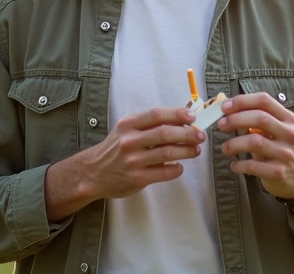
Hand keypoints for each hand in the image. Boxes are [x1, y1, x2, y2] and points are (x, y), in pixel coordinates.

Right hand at [82, 106, 205, 199]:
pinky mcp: (137, 178)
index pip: (156, 114)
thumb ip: (149, 125)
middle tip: (200, 136)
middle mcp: (130, 140)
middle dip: (188, 133)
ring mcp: (133, 160)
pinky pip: (164, 172)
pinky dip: (177, 169)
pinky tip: (180, 166)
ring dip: (187, 151)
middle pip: (165, 133)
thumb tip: (182, 120)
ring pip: (168, 152)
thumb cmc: (116, 148)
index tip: (193, 117)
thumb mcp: (126, 130)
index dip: (177, 114)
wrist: (94, 172)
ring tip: (195, 150)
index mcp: (128, 124)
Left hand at [217, 92, 293, 199]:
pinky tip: (234, 165)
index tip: (225, 107)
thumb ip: (256, 118)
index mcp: (287, 118)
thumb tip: (227, 110)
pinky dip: (239, 164)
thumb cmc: (279, 148)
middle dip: (235, 119)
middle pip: (260, 118)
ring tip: (226, 148)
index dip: (242, 101)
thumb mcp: (275, 129)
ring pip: (254, 142)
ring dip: (234, 143)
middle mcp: (289, 133)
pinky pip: (253, 165)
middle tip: (221, 125)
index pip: (264, 100)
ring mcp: (285, 153)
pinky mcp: (278, 172)